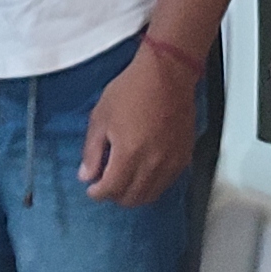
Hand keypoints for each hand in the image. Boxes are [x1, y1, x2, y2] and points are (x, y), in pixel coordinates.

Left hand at [81, 45, 195, 203]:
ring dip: (134, 193)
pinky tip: (143, 172)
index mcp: (129, 154)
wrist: (167, 74)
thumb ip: (91, 151)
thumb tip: (86, 176)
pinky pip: (167, 183)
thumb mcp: (101, 116)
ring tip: (124, 179)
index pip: (111, 190)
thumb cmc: (132, 89)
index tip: (92, 188)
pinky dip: (152, 185)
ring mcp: (171, 162)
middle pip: (132, 198)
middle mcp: (153, 163)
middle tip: (106, 183)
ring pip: (151, 195)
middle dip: (115, 195)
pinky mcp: (184, 157)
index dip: (98, 193)